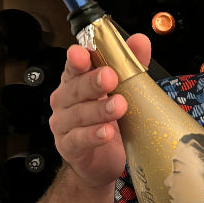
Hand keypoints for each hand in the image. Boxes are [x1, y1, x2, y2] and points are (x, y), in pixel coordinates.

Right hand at [48, 34, 151, 188]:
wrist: (102, 162)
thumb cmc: (109, 122)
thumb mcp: (124, 91)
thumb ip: (130, 65)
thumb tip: (140, 41)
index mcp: (76, 82)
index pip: (74, 66)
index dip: (78, 59)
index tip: (84, 53)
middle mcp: (65, 101)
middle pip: (74, 88)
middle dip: (92, 81)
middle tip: (110, 77)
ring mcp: (63, 125)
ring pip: (77, 114)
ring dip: (99, 109)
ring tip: (118, 106)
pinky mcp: (69, 147)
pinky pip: (78, 140)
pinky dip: (92, 136)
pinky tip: (106, 133)